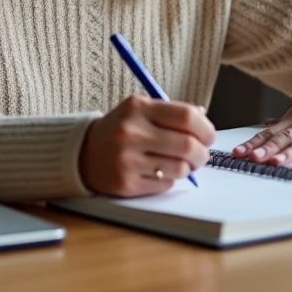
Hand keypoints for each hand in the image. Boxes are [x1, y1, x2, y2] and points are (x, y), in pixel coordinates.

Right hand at [80, 95, 214, 196]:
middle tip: (202, 155)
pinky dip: (170, 180)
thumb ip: (171, 111)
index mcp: (138, 107)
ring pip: (179, 168)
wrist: (82, 153)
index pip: (186, 116)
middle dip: (203, 153)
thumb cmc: (120, 129)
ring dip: (188, 168)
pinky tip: (159, 172)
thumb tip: (202, 115)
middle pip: (187, 144)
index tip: (209, 135)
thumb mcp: (141, 110)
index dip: (205, 128)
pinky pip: (165, 184)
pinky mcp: (126, 184)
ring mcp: (127, 160)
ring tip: (182, 164)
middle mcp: (131, 132)